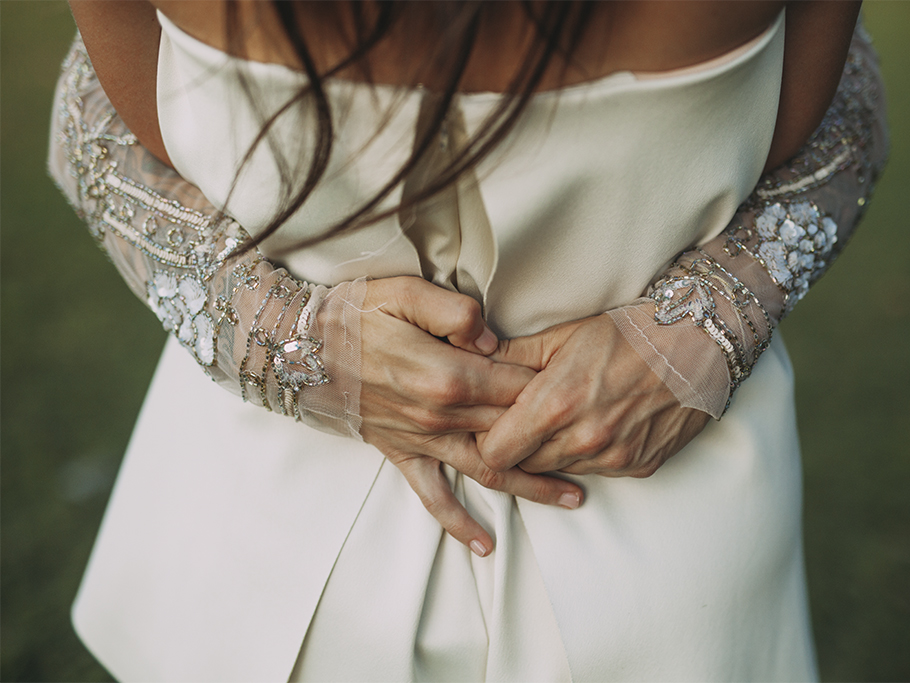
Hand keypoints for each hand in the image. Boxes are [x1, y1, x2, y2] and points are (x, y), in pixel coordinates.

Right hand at [322, 277, 583, 555]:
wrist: (296, 349)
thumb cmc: (353, 314)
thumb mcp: (404, 291)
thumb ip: (456, 311)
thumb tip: (493, 337)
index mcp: (448, 373)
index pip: (517, 384)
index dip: (552, 386)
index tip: (584, 388)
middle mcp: (440, 415)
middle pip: (513, 429)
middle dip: (559, 438)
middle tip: (600, 441)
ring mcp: (421, 440)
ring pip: (489, 469)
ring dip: (533, 486)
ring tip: (575, 499)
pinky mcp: (401, 454)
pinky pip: (432, 497)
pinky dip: (458, 523)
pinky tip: (485, 544)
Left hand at [478, 313, 710, 476]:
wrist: (700, 343)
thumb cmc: (628, 332)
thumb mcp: (564, 335)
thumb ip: (511, 357)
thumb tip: (467, 362)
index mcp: (557, 403)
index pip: (494, 453)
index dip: (487, 438)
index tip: (493, 418)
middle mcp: (584, 439)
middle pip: (522, 467)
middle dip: (517, 445)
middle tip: (524, 416)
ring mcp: (614, 458)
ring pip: (558, 471)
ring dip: (551, 451)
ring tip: (564, 415)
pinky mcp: (638, 467)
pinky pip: (594, 471)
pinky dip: (586, 454)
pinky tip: (597, 423)